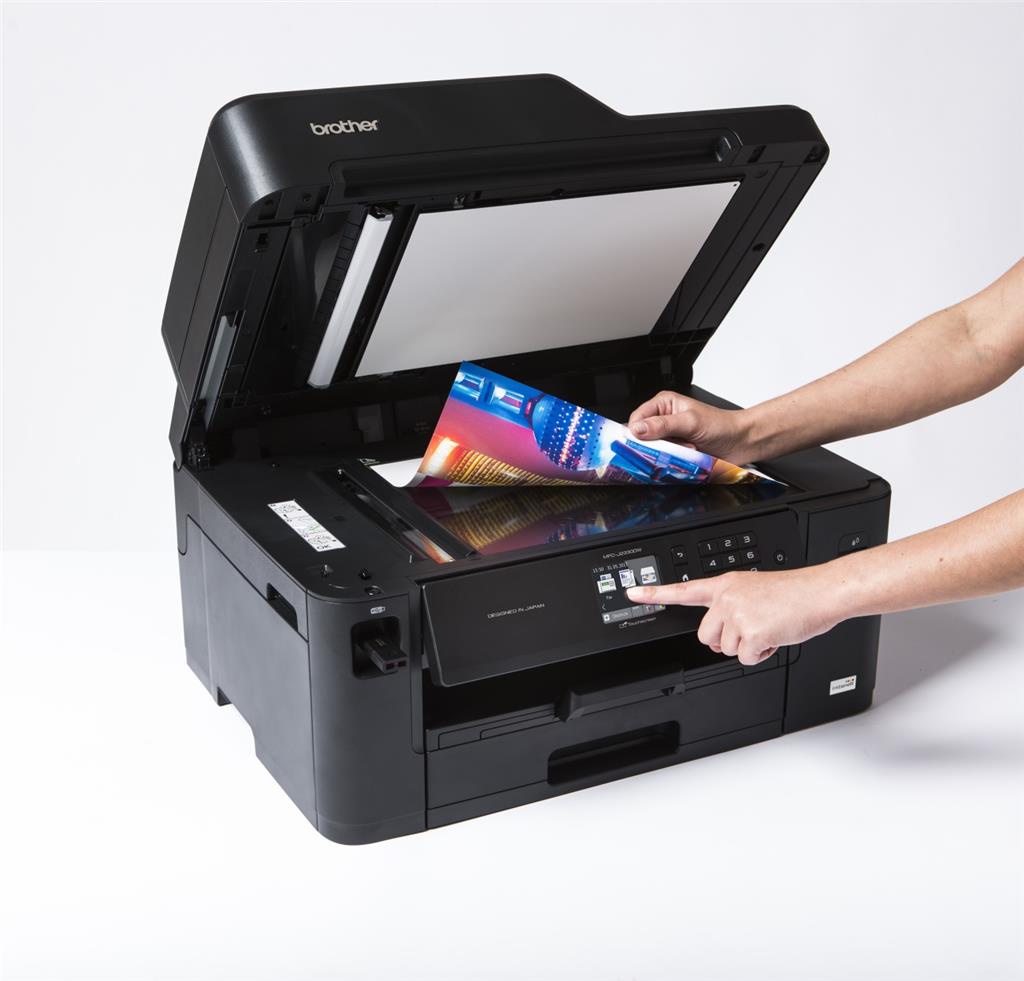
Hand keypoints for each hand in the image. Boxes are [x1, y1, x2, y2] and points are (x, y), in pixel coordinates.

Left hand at [626, 569, 839, 664]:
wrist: (820, 592)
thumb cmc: (795, 594)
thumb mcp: (755, 591)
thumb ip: (732, 605)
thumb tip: (723, 631)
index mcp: (726, 585)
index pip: (683, 590)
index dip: (654, 593)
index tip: (632, 593)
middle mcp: (727, 598)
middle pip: (706, 636)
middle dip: (725, 640)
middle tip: (750, 629)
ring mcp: (737, 614)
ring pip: (726, 649)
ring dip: (747, 646)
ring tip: (768, 627)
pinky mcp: (751, 632)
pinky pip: (746, 658)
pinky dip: (761, 654)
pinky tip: (775, 637)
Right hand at [627, 391, 756, 463]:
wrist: (740, 442)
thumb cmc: (721, 426)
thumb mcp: (690, 422)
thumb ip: (662, 425)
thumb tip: (638, 429)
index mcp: (664, 404)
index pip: (636, 419)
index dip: (636, 432)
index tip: (644, 443)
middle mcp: (663, 419)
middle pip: (642, 437)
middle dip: (655, 445)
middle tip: (672, 446)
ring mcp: (669, 437)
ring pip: (652, 450)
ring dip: (666, 454)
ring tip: (684, 449)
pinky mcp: (675, 451)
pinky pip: (662, 460)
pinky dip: (671, 461)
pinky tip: (685, 456)